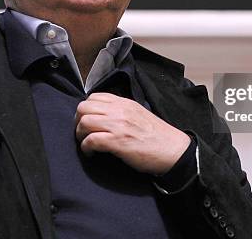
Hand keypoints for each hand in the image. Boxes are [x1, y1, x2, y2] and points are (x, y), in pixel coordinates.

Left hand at [74, 92, 191, 174]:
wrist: (173, 150)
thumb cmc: (157, 137)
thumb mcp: (139, 115)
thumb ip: (122, 112)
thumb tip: (104, 117)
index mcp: (125, 103)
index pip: (94, 97)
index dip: (86, 110)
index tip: (88, 122)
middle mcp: (120, 111)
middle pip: (84, 107)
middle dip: (78, 121)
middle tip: (83, 133)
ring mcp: (118, 125)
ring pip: (84, 122)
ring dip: (80, 135)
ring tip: (86, 144)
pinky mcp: (118, 142)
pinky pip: (91, 140)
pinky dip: (86, 148)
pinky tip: (91, 153)